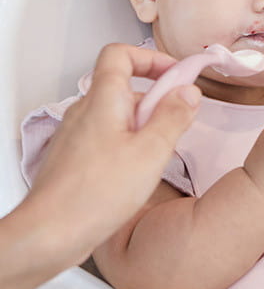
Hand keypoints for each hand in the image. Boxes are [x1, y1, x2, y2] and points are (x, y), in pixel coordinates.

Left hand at [25, 43, 200, 259]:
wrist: (50, 233)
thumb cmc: (94, 194)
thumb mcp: (151, 152)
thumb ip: (173, 116)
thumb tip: (188, 92)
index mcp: (102, 100)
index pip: (120, 55)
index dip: (151, 58)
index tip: (176, 75)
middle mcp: (85, 111)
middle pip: (123, 86)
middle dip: (156, 98)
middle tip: (179, 118)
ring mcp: (77, 135)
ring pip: (117, 114)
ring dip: (144, 123)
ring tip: (162, 151)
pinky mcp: (76, 158)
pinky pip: (108, 137)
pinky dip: (130, 143)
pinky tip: (140, 171)